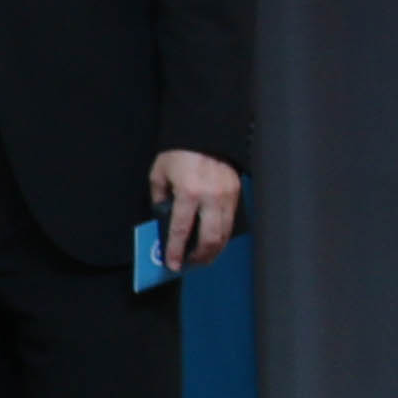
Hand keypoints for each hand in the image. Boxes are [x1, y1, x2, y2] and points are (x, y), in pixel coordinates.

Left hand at [150, 146, 241, 272]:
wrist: (206, 133)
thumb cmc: (179, 153)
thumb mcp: (160, 174)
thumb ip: (160, 198)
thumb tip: (163, 219)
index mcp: (188, 192)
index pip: (181, 229)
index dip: (176, 250)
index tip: (172, 264)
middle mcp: (210, 198)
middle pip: (209, 238)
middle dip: (199, 256)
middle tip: (189, 264)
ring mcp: (227, 197)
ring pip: (224, 233)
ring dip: (213, 250)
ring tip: (202, 258)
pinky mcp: (237, 194)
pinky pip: (231, 222)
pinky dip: (222, 236)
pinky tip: (213, 241)